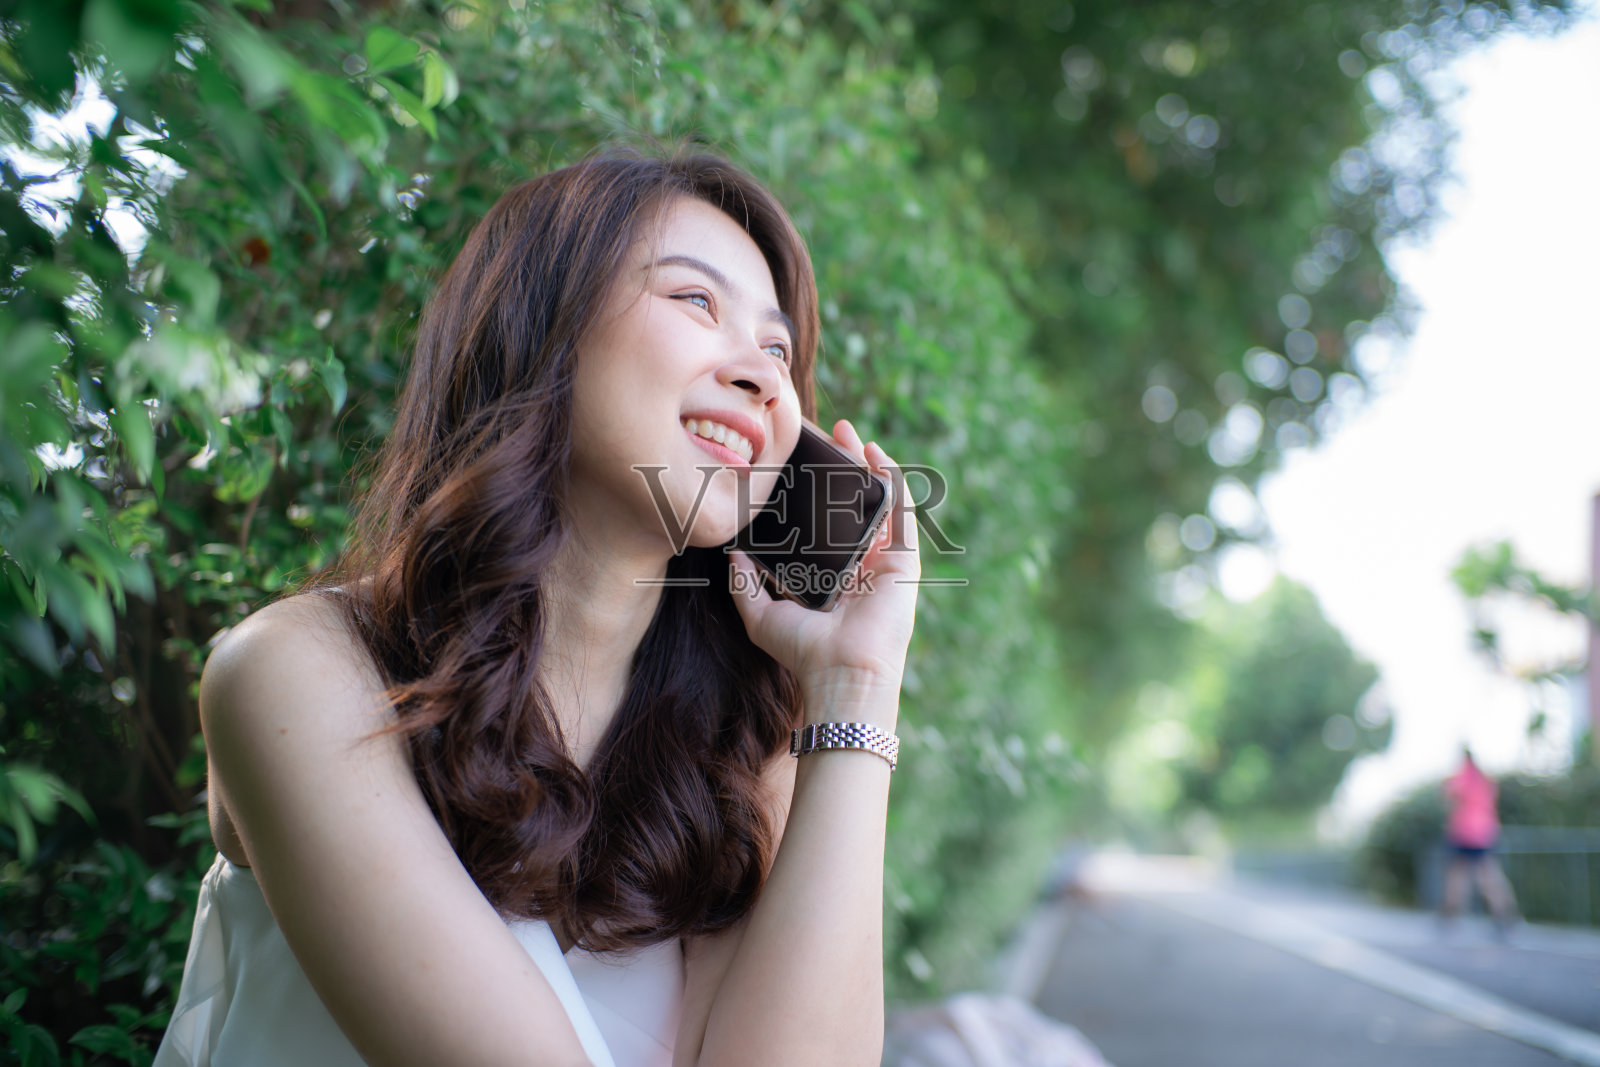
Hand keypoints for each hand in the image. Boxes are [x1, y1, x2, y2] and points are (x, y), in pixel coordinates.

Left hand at [727, 420, 920, 715]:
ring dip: (864, 464)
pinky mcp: (904, 559)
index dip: (814, 492)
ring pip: (877, 501)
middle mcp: (861, 565)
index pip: (825, 525)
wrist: (842, 672)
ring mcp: (885, 561)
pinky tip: (875, 452)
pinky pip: (901, 510)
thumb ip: (744, 584)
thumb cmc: (806, 652)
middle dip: (840, 468)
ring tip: (847, 433)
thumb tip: (731, 553)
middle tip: (824, 437)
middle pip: (852, 504)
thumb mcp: (762, 615)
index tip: (797, 463)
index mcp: (833, 576)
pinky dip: (891, 478)